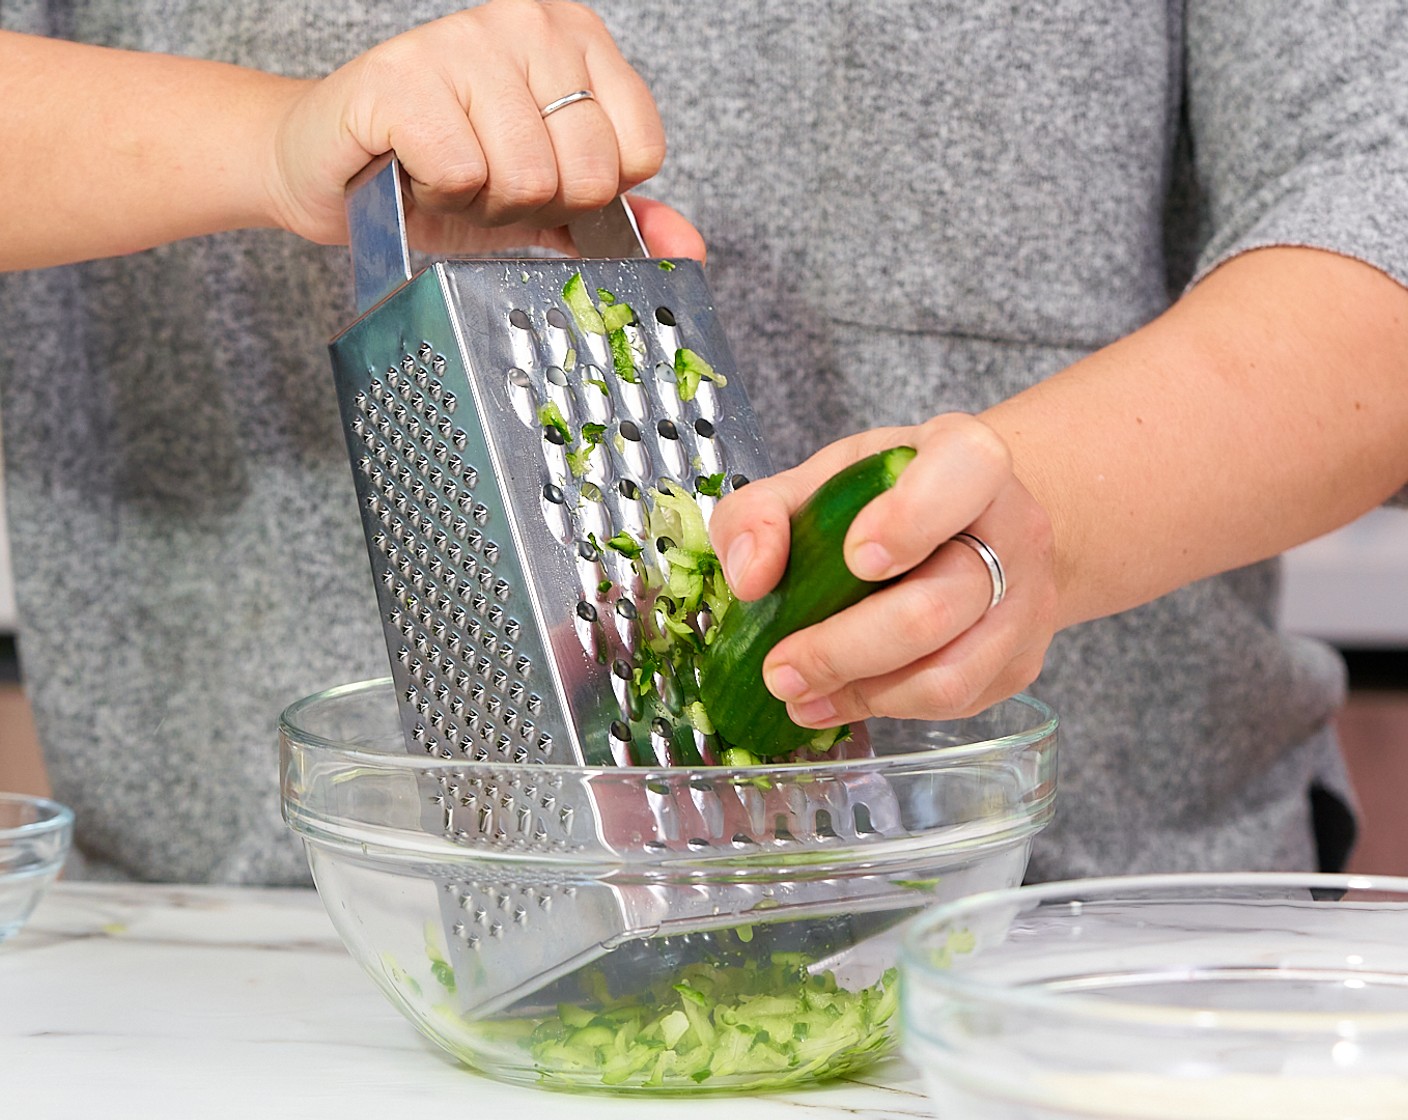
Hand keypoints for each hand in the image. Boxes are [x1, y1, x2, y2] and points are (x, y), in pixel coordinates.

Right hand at [264, 0, 704, 258]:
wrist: (335, 172)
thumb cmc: (444, 174)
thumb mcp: (548, 200)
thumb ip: (624, 218)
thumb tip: (688, 244)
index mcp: (578, 38)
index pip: (639, 152)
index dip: (588, 193)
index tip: (540, 177)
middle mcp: (528, 22)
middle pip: (585, 173)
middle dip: (532, 205)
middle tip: (485, 180)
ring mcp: (463, 39)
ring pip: (525, 177)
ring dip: (480, 204)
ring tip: (447, 174)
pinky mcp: (402, 75)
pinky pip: (463, 172)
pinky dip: (436, 194)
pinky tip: (414, 170)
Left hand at [707, 414, 1057, 724]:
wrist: (971, 529)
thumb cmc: (888, 500)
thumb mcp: (819, 479)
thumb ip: (761, 511)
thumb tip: (750, 576)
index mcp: (968, 460)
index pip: (967, 472)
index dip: (910, 518)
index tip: (854, 558)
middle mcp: (1013, 529)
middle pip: (937, 606)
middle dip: (843, 648)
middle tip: (780, 668)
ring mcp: (1023, 603)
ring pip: (949, 674)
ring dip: (860, 693)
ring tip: (799, 692)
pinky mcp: (1018, 663)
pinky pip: (954, 704)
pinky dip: (882, 708)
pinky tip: (835, 699)